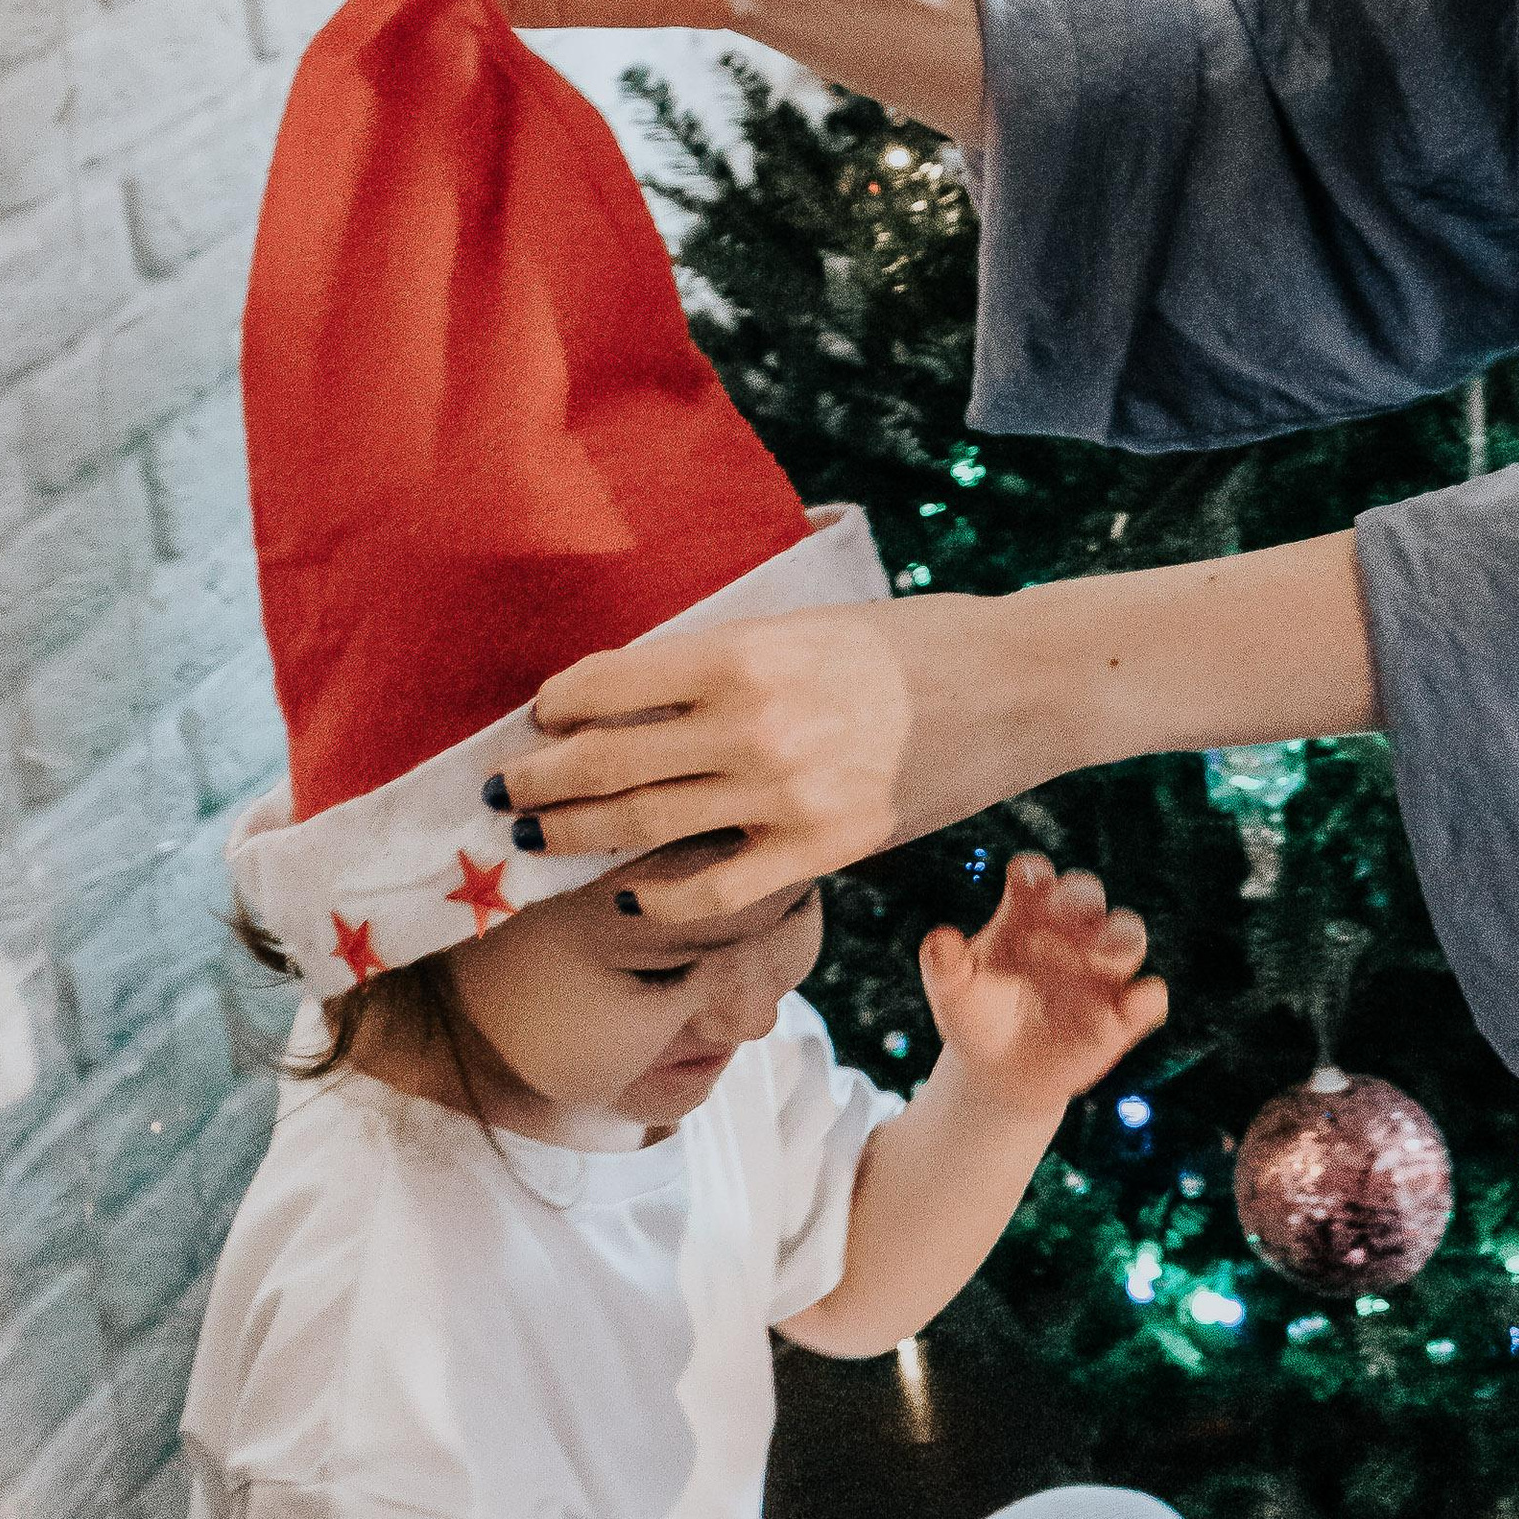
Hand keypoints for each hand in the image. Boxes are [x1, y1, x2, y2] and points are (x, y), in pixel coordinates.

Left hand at [508, 590, 1030, 903]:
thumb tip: (640, 688)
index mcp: (741, 653)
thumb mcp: (806, 623)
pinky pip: (716, 888)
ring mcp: (784, 796)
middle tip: (504, 794)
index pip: (609, 684)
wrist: (1014, 686)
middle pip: (607, 762)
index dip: (558, 706)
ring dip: (576, 835)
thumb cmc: (911, 641)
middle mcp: (751, 726)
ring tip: (536, 840)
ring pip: (644, 825)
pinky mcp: (821, 850)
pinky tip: (629, 894)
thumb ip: (726, 657)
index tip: (536, 718)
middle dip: (541, 781)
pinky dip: (660, 895)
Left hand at [919, 852, 1167, 1117]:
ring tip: (1096, 955)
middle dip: (1077, 899)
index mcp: (1027, 913)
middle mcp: (1071, 932)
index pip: (1037, 876)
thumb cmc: (976, 1017)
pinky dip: (1145, 998)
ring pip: (1128, 934)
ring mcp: (1101, 972)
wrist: (998, 1076)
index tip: (1023, 882)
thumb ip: (945, 966)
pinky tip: (1129, 1005)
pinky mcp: (1122, 1015)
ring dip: (1116, 939)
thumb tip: (938, 939)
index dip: (1034, 874)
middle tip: (1059, 915)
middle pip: (1087, 893)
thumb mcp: (954, 993)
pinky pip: (1149, 999)